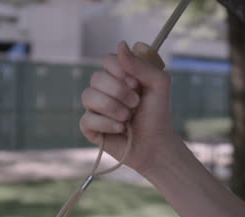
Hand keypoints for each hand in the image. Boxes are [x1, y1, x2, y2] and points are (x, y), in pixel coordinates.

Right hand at [80, 41, 176, 173]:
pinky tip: (120, 130)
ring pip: (88, 97)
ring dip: (113, 108)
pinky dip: (107, 124)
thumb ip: (141, 65)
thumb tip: (120, 44)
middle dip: (119, 92)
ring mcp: (94, 108)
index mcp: (118, 76)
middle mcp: (103, 89)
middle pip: (96, 78)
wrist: (156, 144)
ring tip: (128, 118)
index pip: (107, 60)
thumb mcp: (158, 84)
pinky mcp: (89, 127)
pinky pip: (86, 119)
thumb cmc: (157, 114)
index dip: (120, 70)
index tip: (136, 83)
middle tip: (136, 103)